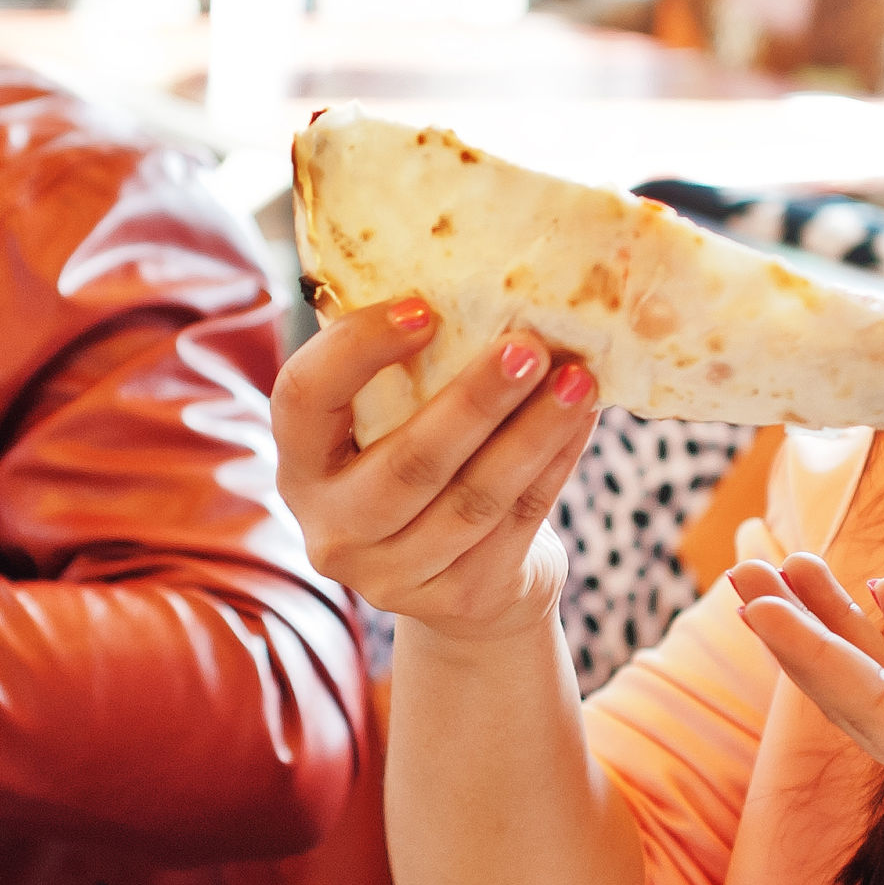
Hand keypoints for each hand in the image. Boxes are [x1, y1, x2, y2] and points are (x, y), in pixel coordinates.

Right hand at [273, 297, 599, 653]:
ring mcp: (392, 575)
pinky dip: (556, 464)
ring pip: (474, 499)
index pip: (303, 399)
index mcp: (301, 464)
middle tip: (530, 346)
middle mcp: (332, 528)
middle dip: (475, 400)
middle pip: (407, 463)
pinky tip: (581, 420)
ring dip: (534, 433)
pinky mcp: (460, 598)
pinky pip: (518, 522)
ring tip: (578, 381)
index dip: (357, 351)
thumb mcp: (390, 426)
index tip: (424, 309)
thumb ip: (407, 373)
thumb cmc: (422, 467)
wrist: (462, 586)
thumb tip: (489, 286)